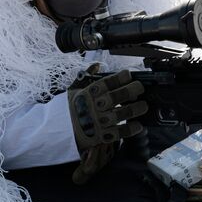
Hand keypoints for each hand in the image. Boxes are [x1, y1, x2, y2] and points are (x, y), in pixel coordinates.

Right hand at [68, 65, 146, 183]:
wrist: (57, 132)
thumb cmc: (68, 109)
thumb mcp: (74, 90)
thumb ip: (87, 77)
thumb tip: (97, 65)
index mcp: (89, 93)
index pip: (107, 82)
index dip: (120, 77)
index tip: (129, 75)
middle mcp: (95, 106)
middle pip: (118, 96)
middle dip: (132, 90)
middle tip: (140, 88)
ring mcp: (99, 121)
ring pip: (122, 114)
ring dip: (136, 109)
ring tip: (144, 106)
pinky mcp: (102, 136)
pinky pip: (119, 132)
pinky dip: (130, 129)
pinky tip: (138, 125)